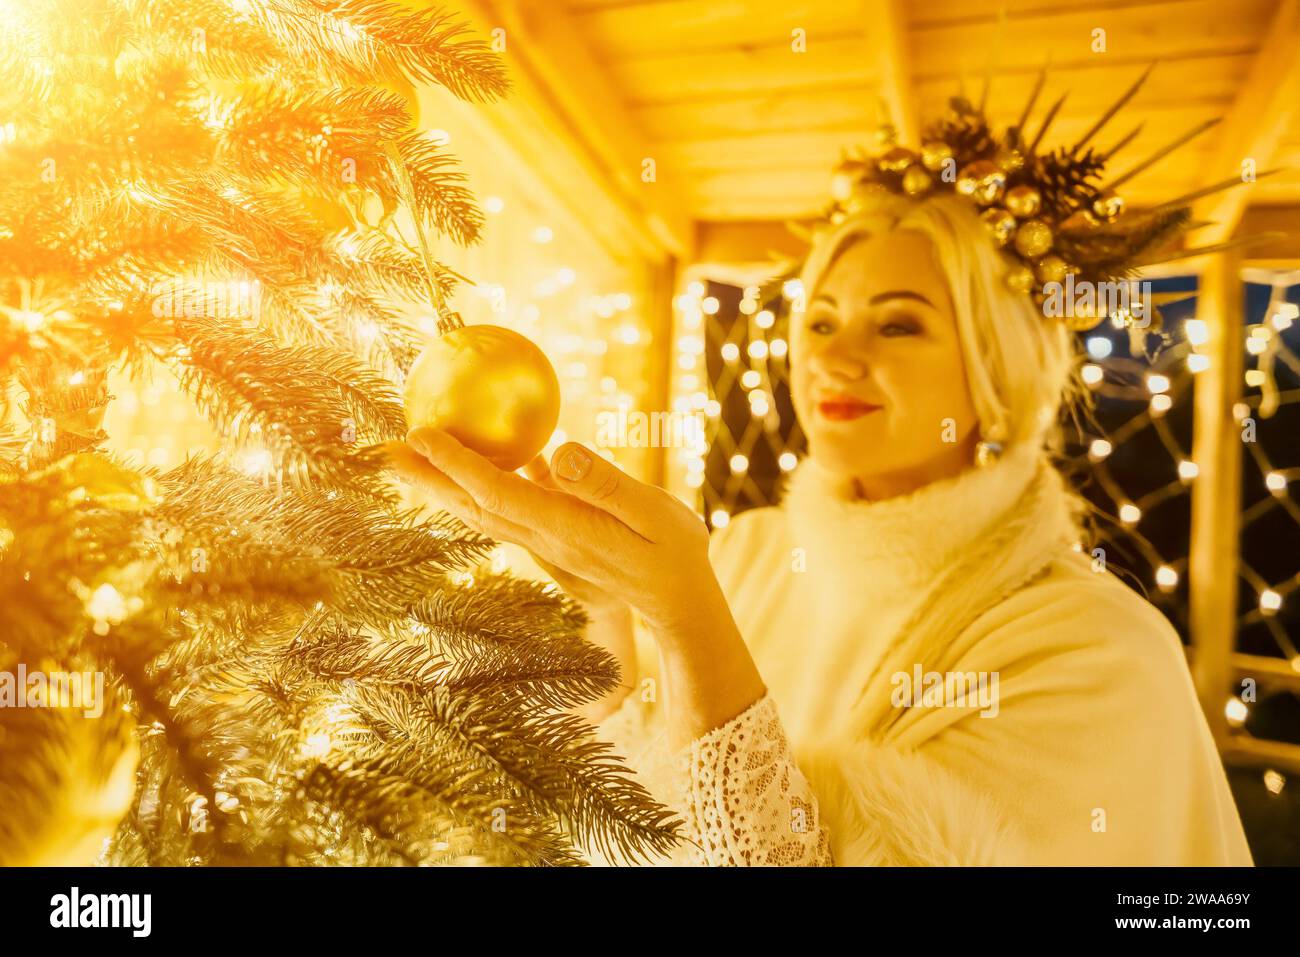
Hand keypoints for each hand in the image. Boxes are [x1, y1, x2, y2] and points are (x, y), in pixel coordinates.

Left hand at [387, 427, 714, 637]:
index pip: (497, 493)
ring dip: (443, 483)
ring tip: (409, 454)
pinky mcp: (554, 537)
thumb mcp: (654, 513)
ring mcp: (546, 541)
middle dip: (427, 478)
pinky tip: (476, 456)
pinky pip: (508, 505)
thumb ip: (606, 484)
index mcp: (564, 528)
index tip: (421, 435)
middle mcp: (544, 538)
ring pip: (483, 509)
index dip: (456, 465)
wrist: (679, 601)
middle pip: (473, 505)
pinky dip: (480, 482)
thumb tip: (559, 453)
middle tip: (384, 449)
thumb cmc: (675, 553)